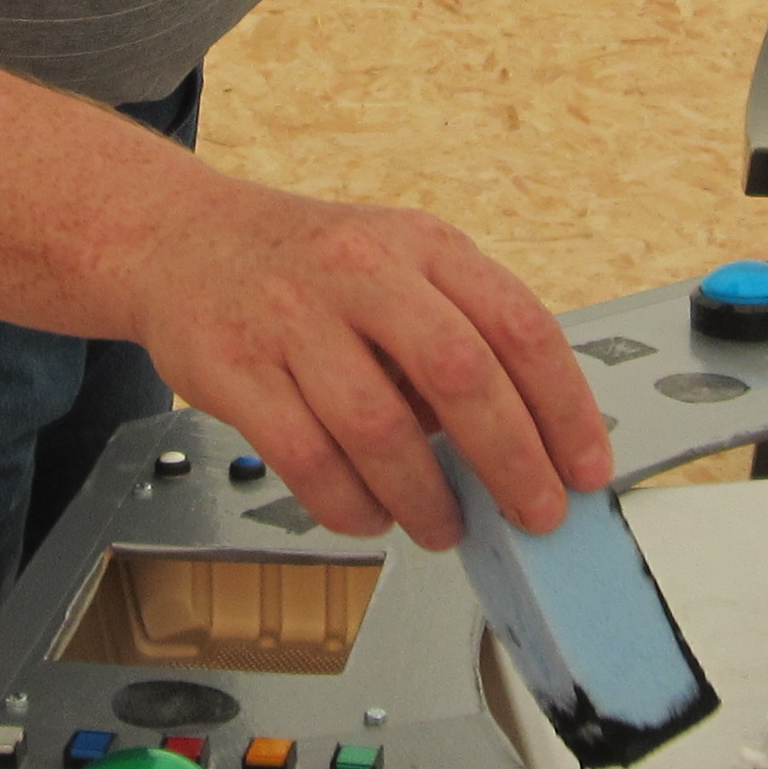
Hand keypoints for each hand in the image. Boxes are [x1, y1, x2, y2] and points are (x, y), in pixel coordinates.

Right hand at [123, 175, 609, 551]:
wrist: (181, 242)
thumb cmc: (308, 268)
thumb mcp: (398, 267)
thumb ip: (458, 336)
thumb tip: (525, 442)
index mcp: (422, 244)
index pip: (519, 323)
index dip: (564, 406)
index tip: (586, 467)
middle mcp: (362, 270)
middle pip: (460, 373)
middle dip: (512, 460)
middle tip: (536, 513)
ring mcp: (292, 317)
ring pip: (380, 427)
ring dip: (426, 497)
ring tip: (444, 526)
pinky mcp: (234, 369)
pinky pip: (306, 457)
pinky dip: (349, 504)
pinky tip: (369, 515)